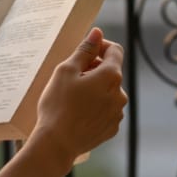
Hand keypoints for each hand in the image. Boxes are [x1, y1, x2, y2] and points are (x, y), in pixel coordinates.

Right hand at [33, 27, 126, 164]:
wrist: (56, 144)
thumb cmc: (58, 105)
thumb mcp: (66, 70)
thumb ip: (85, 49)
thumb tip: (97, 32)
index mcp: (111, 76)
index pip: (115, 50)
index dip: (100, 46)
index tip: (85, 52)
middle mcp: (120, 94)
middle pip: (111, 72)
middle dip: (94, 69)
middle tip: (71, 77)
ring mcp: (117, 113)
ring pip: (108, 92)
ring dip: (95, 89)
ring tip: (73, 97)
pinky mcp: (111, 128)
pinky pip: (106, 109)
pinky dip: (95, 106)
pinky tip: (78, 112)